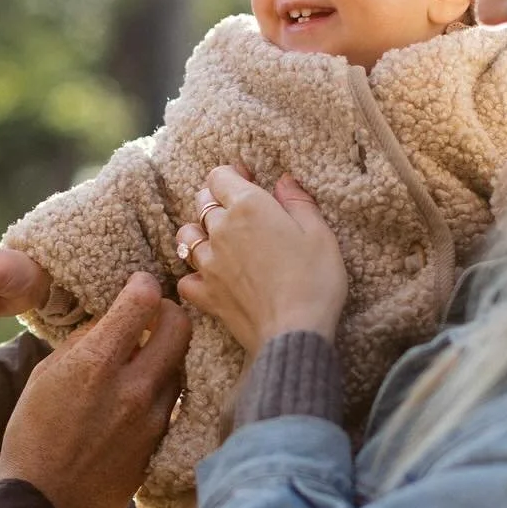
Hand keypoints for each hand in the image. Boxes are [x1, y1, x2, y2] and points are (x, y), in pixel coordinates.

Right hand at [0, 274, 189, 507]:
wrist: (42, 504)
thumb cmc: (32, 436)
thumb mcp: (46, 376)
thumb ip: (84, 344)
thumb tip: (111, 323)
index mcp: (96, 364)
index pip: (142, 302)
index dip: (144, 286)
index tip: (141, 285)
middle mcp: (132, 388)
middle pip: (179, 328)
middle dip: (169, 313)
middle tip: (154, 317)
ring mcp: (152, 419)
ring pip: (179, 366)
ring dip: (166, 355)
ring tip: (144, 359)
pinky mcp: (159, 444)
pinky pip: (172, 403)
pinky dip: (161, 390)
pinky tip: (141, 395)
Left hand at [175, 167, 346, 357]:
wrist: (295, 332)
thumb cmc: (314, 280)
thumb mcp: (319, 233)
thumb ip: (298, 202)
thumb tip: (284, 181)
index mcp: (248, 207)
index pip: (219, 176)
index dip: (232, 175)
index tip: (246, 179)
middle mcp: (221, 230)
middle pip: (202, 202)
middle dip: (216, 199)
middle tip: (238, 209)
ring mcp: (209, 264)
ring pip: (187, 236)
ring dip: (199, 232)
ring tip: (218, 239)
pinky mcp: (206, 295)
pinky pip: (186, 279)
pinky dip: (194, 276)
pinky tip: (209, 278)